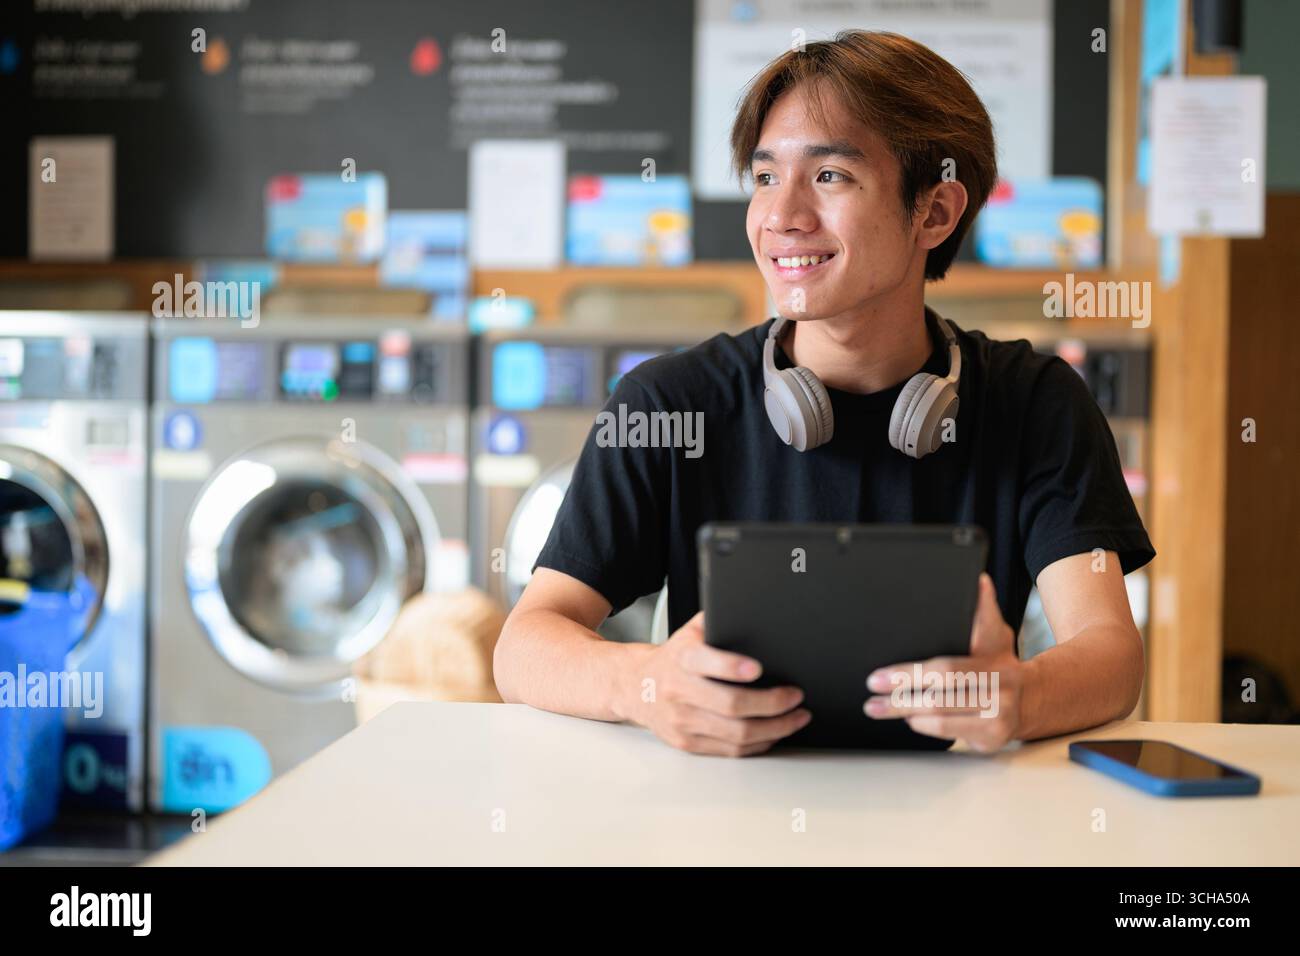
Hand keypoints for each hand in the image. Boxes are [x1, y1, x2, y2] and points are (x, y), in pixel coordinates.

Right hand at [619, 611, 809, 756]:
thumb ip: (718, 619)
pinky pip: (731, 750)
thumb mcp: (690, 632)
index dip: (731, 666)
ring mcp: (682, 721)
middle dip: (771, 703)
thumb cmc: (674, 658)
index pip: (705, 662)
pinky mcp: (687, 743)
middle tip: (795, 697)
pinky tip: (774, 733)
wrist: (636, 686)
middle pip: (731, 705)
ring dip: (774, 728)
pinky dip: (759, 744)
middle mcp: (679, 691)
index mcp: (682, 658)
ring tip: (796, 718)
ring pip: (736, 733)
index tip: (757, 668)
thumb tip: (753, 610)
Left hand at [863, 574, 1024, 752]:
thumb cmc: (1002, 662)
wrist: (1037, 697)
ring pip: (941, 720)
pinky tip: (910, 720)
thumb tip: (976, 578)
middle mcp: (996, 691)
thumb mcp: (996, 633)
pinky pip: (950, 735)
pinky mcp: (992, 739)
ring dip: (906, 714)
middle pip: (937, 698)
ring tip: (881, 708)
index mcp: (991, 662)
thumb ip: (983, 608)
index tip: (877, 677)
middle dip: (899, 698)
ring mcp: (996, 718)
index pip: (943, 670)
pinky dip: (925, 727)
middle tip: (870, 698)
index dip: (906, 675)